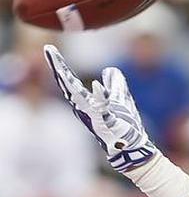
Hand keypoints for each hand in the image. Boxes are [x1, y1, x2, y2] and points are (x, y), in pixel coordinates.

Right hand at [44, 44, 155, 172]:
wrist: (132, 146)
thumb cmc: (124, 124)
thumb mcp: (120, 98)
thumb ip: (115, 84)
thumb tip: (110, 70)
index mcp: (85, 102)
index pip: (69, 81)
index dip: (59, 65)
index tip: (49, 49)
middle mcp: (84, 108)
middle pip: (67, 85)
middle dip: (58, 68)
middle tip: (48, 50)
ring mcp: (93, 116)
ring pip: (77, 96)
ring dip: (69, 81)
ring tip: (59, 66)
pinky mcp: (106, 122)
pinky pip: (100, 107)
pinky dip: (98, 96)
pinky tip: (95, 83)